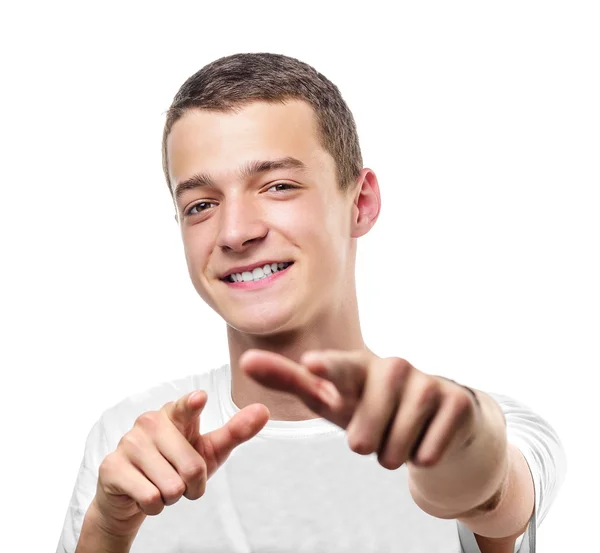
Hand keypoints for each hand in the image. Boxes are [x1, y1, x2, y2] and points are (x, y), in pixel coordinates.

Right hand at [93, 391, 269, 536]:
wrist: (134, 495)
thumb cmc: (176, 466)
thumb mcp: (209, 450)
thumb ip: (236, 431)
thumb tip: (264, 411)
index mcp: (175, 413)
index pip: (187, 408)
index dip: (192, 405)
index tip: (200, 398)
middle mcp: (150, 422)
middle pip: (192, 467)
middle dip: (192, 486)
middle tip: (180, 480)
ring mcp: (129, 443)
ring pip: (171, 487)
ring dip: (172, 497)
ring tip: (161, 485)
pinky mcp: (112, 467)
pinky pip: (150, 499)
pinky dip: (154, 506)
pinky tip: (144, 494)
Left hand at [240, 349, 479, 470]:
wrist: (430, 413)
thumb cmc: (368, 404)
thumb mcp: (330, 397)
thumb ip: (289, 379)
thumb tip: (246, 359)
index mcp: (355, 367)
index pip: (337, 370)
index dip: (326, 369)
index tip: (312, 366)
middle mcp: (391, 368)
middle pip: (364, 435)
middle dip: (367, 445)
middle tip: (374, 432)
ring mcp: (426, 382)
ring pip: (396, 448)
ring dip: (394, 452)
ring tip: (399, 433)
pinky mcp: (456, 400)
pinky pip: (428, 452)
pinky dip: (423, 455)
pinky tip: (425, 435)